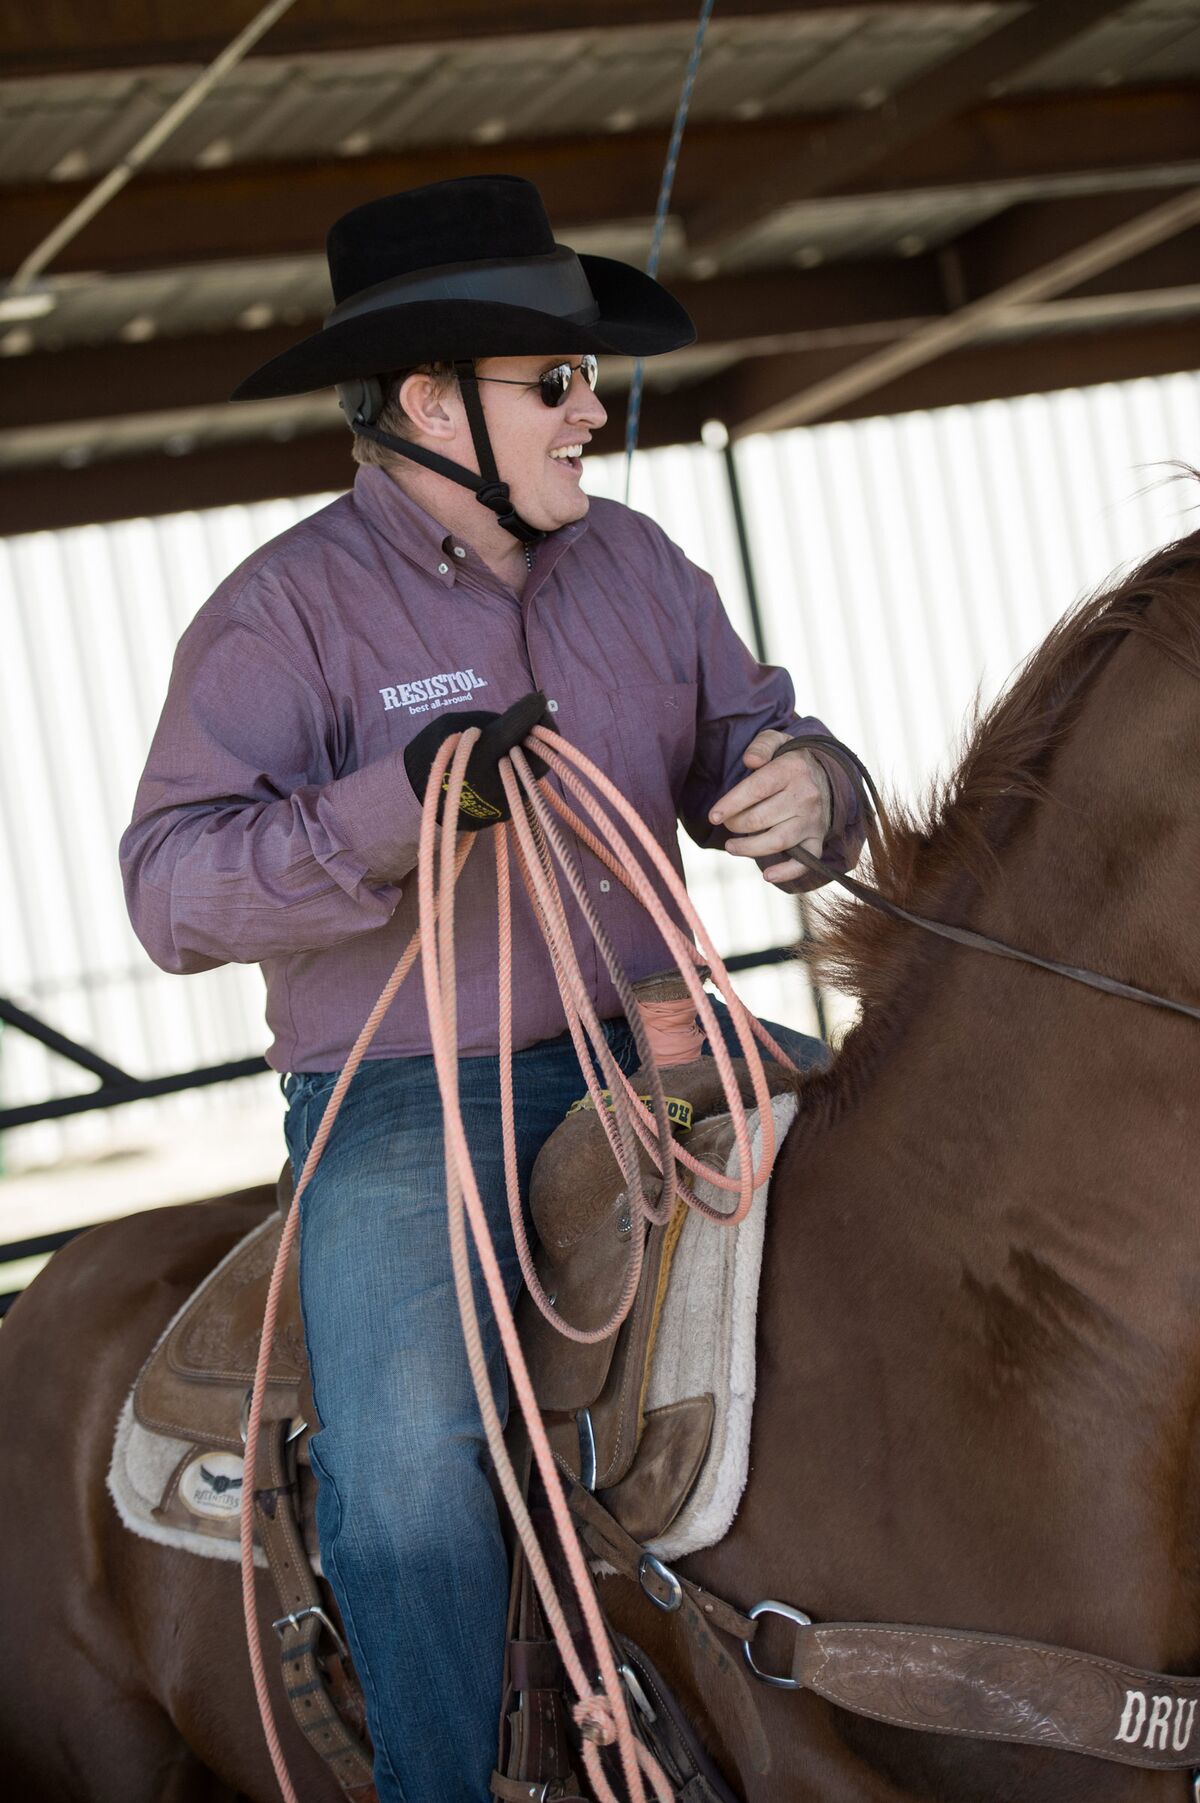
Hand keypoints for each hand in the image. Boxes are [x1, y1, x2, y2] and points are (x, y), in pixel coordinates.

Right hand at [403, 692, 550, 830]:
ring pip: (533, 772)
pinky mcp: (502, 815)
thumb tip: (525, 717)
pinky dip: (517, 770)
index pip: (522, 727)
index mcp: (483, 756)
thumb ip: (492, 723)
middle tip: (532, 720)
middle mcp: (498, 784)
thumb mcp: (455, 724)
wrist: (411, 796)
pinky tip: (503, 761)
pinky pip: (520, 786)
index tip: (536, 699)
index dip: (534, 709)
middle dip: (541, 733)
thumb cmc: (430, 752)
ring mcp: (503, 804)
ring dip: (529, 753)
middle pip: (542, 754)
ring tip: (513, 741)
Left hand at [708, 729, 831, 883]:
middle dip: (736, 825)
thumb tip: (750, 760)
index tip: (713, 816)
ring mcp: (813, 820)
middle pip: (761, 818)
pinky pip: (805, 861)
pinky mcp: (818, 839)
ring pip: (777, 841)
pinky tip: (767, 875)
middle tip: (727, 825)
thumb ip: (762, 745)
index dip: (731, 805)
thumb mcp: (778, 742)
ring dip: (749, 848)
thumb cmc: (791, 762)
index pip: (755, 789)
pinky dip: (786, 872)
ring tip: (731, 847)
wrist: (829, 776)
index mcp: (792, 770)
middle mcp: (806, 796)